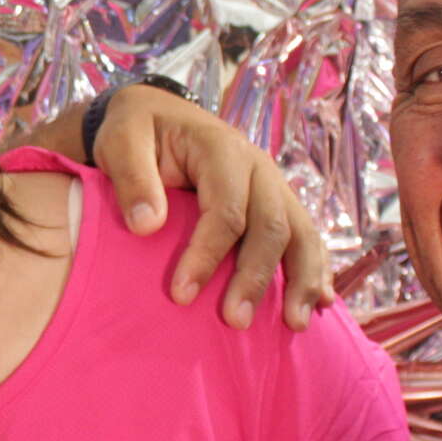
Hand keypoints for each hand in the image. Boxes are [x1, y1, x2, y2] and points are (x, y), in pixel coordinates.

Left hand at [92, 85, 331, 330]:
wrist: (156, 117)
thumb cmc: (135, 132)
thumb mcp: (120, 141)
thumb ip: (132, 178)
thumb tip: (147, 226)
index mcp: (221, 149)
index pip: (225, 209)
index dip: (207, 254)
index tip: (181, 294)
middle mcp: (258, 167)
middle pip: (271, 226)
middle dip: (255, 277)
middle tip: (235, 321)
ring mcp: (273, 186)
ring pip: (301, 233)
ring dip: (301, 280)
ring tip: (294, 324)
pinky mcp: (276, 204)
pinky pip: (306, 236)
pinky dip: (316, 269)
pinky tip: (321, 302)